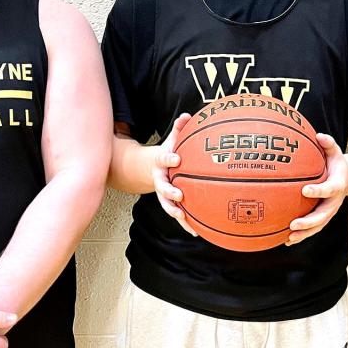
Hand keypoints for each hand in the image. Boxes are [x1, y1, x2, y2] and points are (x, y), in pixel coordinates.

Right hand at [151, 113, 196, 236]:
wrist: (150, 168)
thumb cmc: (169, 152)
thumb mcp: (172, 139)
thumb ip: (180, 128)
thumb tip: (188, 115)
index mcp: (160, 162)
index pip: (163, 159)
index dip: (168, 159)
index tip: (176, 159)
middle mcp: (160, 179)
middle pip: (162, 186)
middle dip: (170, 191)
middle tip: (179, 194)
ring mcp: (163, 193)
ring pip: (167, 204)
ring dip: (175, 211)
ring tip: (184, 217)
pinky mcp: (169, 203)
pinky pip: (177, 214)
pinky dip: (185, 223)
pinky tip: (196, 232)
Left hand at [288, 134, 347, 244]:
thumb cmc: (336, 163)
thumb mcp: (335, 152)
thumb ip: (328, 144)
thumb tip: (319, 135)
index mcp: (337, 185)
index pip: (328, 189)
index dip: (318, 191)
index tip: (304, 190)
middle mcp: (334, 202)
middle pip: (323, 215)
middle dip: (309, 221)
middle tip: (293, 224)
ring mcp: (329, 212)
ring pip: (318, 226)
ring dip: (304, 234)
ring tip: (289, 238)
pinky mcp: (323, 217)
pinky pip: (313, 229)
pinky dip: (302, 235)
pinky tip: (287, 240)